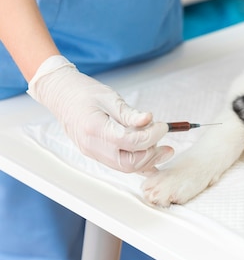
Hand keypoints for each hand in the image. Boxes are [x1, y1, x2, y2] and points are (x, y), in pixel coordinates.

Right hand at [27, 56, 172, 172]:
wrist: (61, 95)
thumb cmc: (84, 92)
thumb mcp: (109, 97)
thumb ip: (130, 113)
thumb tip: (149, 120)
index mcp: (96, 129)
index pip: (131, 142)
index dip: (152, 136)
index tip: (164, 126)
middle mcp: (93, 146)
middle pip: (129, 162)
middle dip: (151, 154)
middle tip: (167, 144)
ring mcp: (93, 153)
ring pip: (125, 167)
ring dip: (146, 160)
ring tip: (163, 148)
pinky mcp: (96, 153)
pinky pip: (119, 164)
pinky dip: (137, 162)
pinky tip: (151, 156)